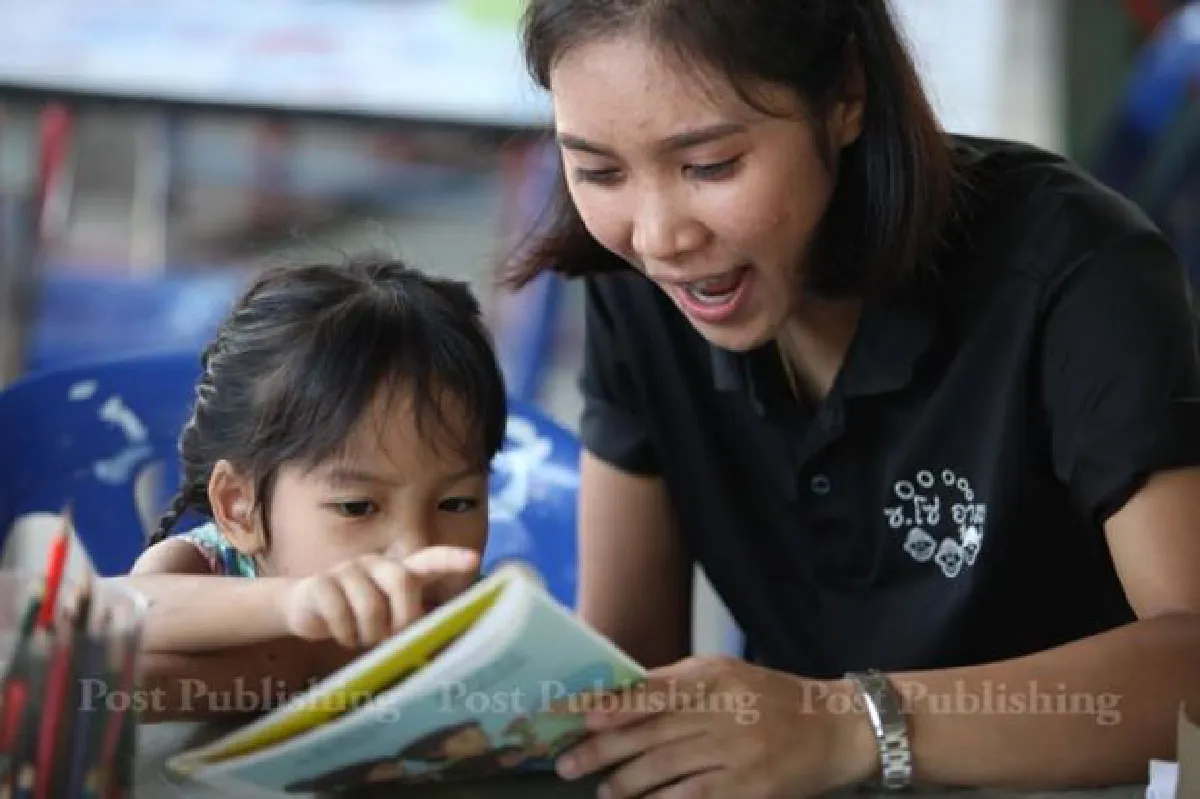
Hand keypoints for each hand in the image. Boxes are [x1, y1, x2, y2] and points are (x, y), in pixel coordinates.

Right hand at [281, 546, 479, 648]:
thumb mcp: (387, 617)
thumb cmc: (358, 616)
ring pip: (370, 605)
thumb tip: (440, 647)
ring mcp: (347, 569)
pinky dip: (345, 634)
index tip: (474, 560)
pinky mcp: (320, 582)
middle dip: (403, 617)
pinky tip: (343, 635)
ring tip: (363, 638)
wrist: (305, 608)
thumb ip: (410, 622)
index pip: (429, 559)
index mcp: (399, 570)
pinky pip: (339, 613)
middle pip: (402, 582)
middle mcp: (376, 564)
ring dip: (369, 633)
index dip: (451, 559)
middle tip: (392, 637)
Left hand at [552, 656, 878, 797]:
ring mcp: (734, 751)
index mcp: (711, 677)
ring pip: (665, 767)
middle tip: (567, 762)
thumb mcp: (727, 674)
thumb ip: (678, 684)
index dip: (606, 705)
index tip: (572, 716)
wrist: (835, 728)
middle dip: (601, 748)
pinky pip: (693, 797)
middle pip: (648, 732)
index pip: (647, 691)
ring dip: (625, 782)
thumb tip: (621, 697)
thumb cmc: (772, 699)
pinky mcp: (747, 788)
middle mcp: (720, 710)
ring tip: (603, 790)